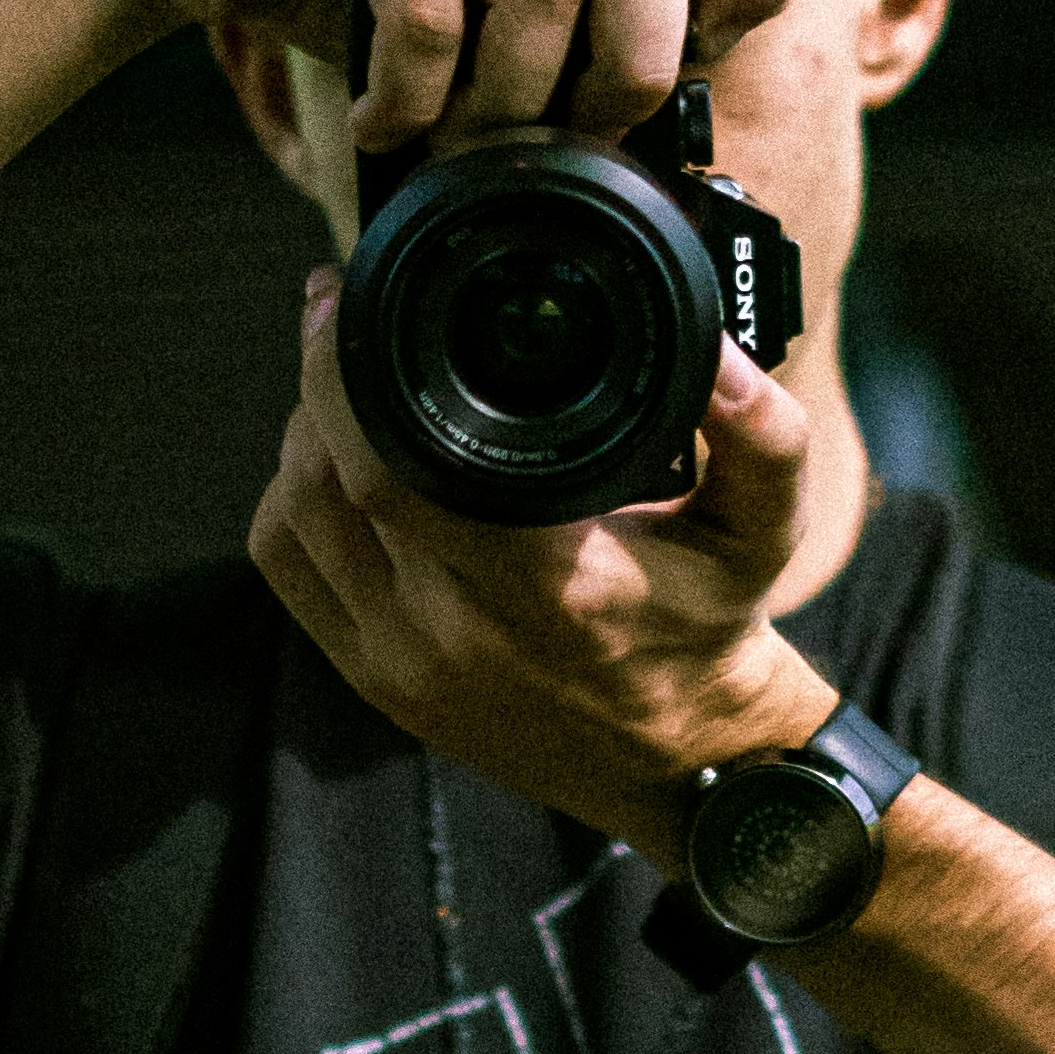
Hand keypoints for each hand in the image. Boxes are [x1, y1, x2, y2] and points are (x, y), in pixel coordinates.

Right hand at [90, 0, 808, 140]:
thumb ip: (596, 14)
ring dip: (496, 105)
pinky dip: (408, 100)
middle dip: (615, 82)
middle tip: (557, 140)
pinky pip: (432, 12)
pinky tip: (378, 119)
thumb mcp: (499, 4)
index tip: (693, 59)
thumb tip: (687, 93)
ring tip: (446, 137)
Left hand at [249, 271, 839, 851]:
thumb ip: (764, 434)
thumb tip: (715, 346)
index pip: (392, 467)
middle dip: (319, 382)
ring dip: (303, 441)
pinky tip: (334, 467)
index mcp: (543, 585)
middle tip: (341, 317)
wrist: (679, 761)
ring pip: (295, 519)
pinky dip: (293, 505)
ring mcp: (404, 666)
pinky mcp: (374, 684)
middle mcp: (457, 633)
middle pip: (327, 481)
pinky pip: (289, 573)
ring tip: (341, 388)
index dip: (347, 368)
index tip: (349, 293)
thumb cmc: (712, 627)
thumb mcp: (765, 529)